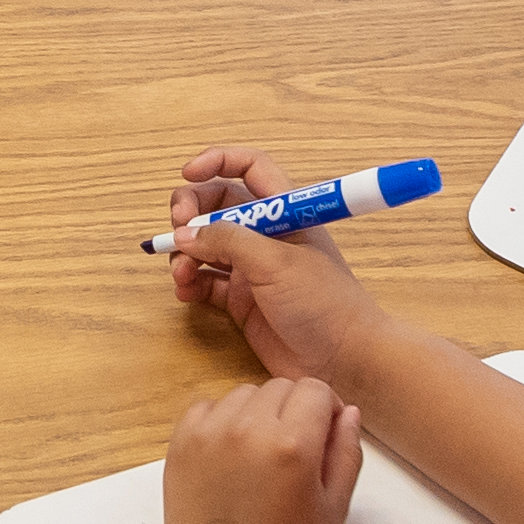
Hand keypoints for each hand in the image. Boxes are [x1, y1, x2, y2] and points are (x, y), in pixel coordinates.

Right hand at [163, 146, 397, 392]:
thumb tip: (185, 234)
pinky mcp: (242, 302)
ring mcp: (252, 269)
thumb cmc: (325, 304)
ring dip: (186, 254)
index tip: (188, 174)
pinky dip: (190, 283)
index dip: (218, 161)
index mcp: (285, 212)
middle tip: (177, 230)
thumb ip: (228, 241)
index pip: (250, 167)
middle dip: (191, 213)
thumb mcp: (276, 263)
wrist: (346, 362)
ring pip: (205, 246)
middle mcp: (266, 235)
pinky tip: (186, 292)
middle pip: (217, 206)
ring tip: (182, 274)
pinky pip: (206, 282)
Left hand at [166, 377, 362, 523]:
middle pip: (279, 388)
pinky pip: (205, 408)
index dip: (326, 409)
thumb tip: (347, 411)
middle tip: (292, 452)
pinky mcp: (180, 446)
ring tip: (258, 455)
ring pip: (242, 395)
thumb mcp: (334, 509)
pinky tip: (228, 455)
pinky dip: (220, 421)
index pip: (315, 390)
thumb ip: (346, 453)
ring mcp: (208, 435)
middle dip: (294, 410)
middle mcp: (248, 429)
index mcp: (293, 444)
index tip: (324, 435)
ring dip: (257, 414)